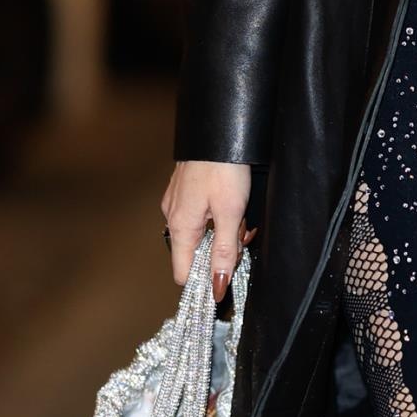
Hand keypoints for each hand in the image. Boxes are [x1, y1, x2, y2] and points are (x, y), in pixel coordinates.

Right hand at [161, 160, 253, 298]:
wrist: (219, 131)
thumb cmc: (224, 168)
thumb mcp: (231, 213)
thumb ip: (224, 251)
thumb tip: (217, 285)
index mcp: (181, 226)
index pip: (183, 272)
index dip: (204, 280)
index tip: (225, 281)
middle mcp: (173, 216)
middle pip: (196, 252)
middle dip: (222, 250)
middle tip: (243, 233)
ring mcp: (177, 203)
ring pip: (202, 233)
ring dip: (224, 232)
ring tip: (241, 215)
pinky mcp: (185, 191)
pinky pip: (202, 216)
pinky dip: (219, 216)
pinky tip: (234, 204)